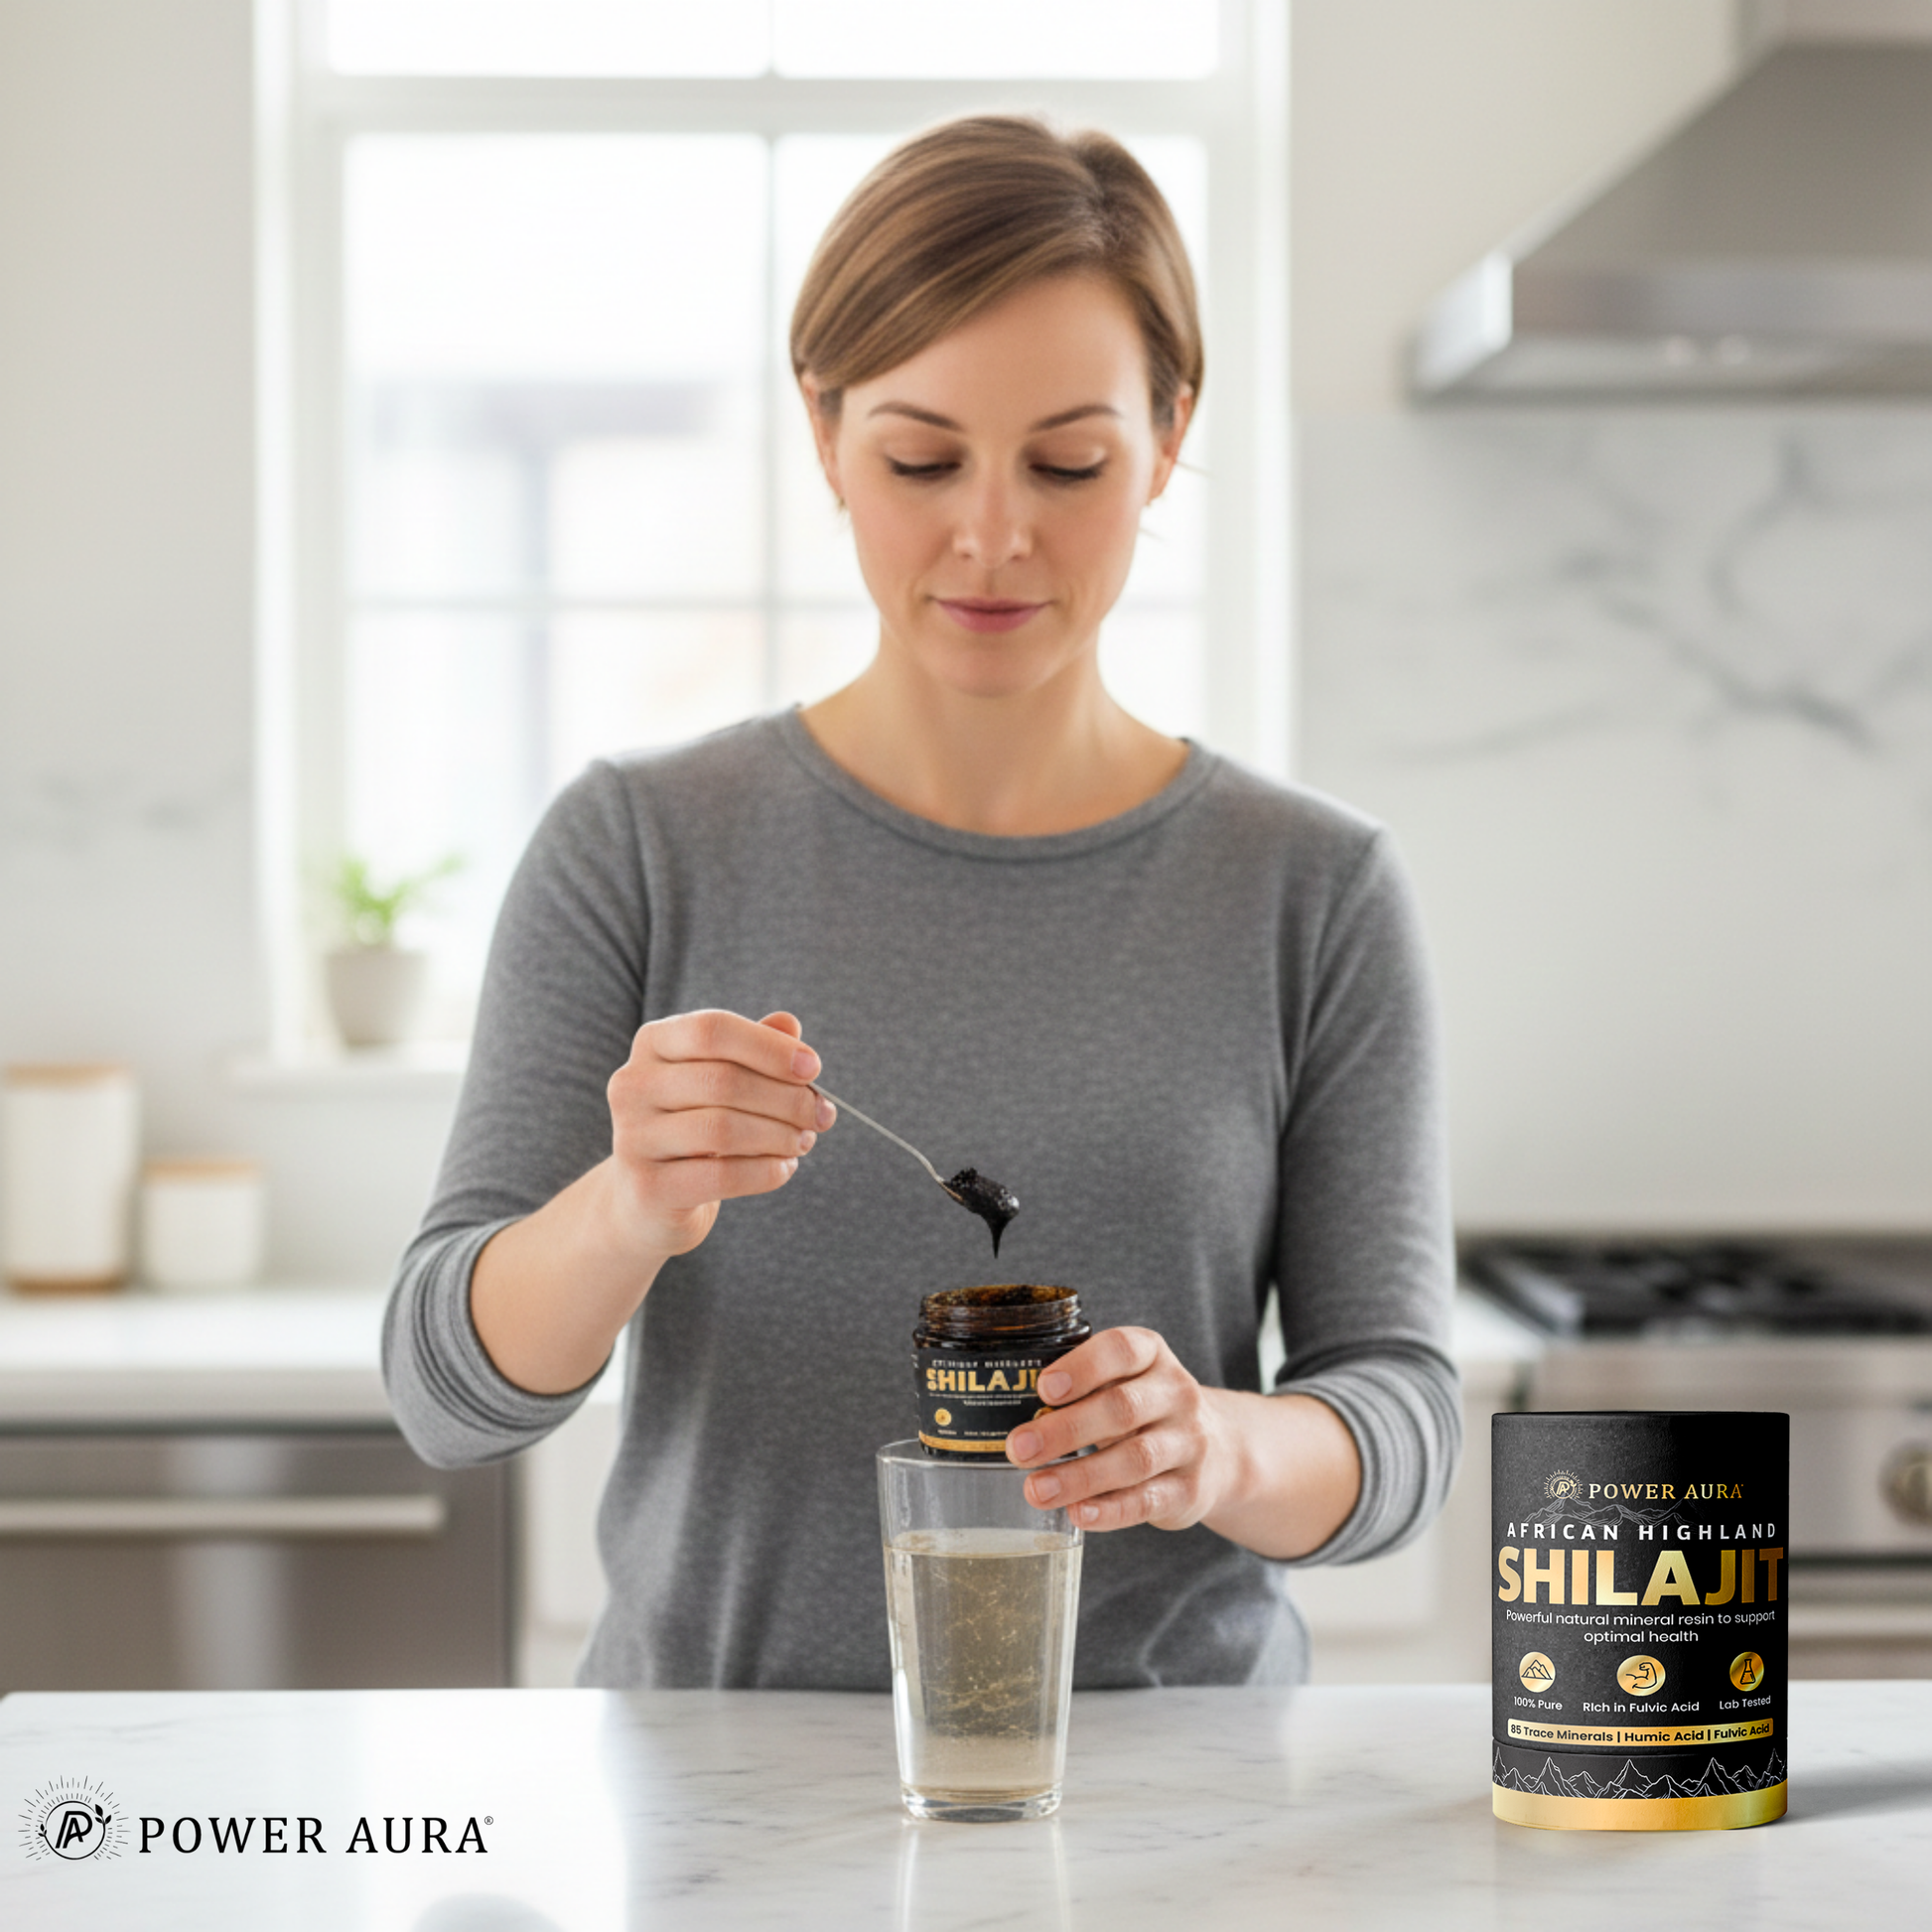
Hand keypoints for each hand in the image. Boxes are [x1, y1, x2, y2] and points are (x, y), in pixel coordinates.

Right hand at [603, 1008, 835, 1260]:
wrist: (647, 1199)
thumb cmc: (696, 1125)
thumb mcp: (722, 1079)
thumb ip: (754, 1048)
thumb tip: (789, 1024)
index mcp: (653, 1043)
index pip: (713, 1030)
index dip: (769, 1047)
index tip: (813, 1068)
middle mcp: (632, 1084)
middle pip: (724, 1081)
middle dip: (787, 1099)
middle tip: (822, 1116)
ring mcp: (633, 1137)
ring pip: (723, 1129)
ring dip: (780, 1135)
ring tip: (804, 1141)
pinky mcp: (648, 1187)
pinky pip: (721, 1175)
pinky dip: (765, 1171)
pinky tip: (784, 1168)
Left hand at [1003, 1327, 1239, 1533]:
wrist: (1220, 1450)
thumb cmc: (1146, 1409)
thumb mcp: (1124, 1381)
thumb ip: (1081, 1387)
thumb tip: (1009, 1406)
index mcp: (1153, 1356)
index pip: (1122, 1350)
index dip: (1082, 1367)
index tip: (1043, 1388)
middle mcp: (1177, 1394)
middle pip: (1122, 1409)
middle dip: (1066, 1430)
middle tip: (1018, 1448)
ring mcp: (1188, 1443)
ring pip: (1134, 1459)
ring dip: (1080, 1477)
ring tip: (1036, 1489)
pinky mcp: (1189, 1490)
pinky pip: (1147, 1500)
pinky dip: (1110, 1510)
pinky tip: (1077, 1514)